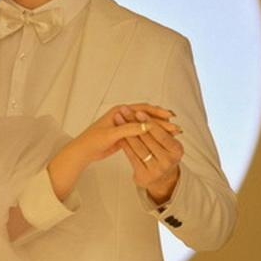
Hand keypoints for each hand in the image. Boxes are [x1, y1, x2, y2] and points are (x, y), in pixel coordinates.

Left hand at [46, 105, 181, 200]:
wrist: (83, 151)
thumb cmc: (93, 140)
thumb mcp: (112, 134)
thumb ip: (129, 129)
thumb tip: (147, 126)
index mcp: (120, 110)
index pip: (143, 109)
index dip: (157, 113)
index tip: (170, 117)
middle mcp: (123, 115)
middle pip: (146, 116)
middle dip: (162, 121)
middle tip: (176, 126)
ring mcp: (125, 125)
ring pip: (145, 125)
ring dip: (158, 128)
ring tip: (172, 133)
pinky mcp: (125, 134)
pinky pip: (141, 133)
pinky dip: (152, 135)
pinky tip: (161, 140)